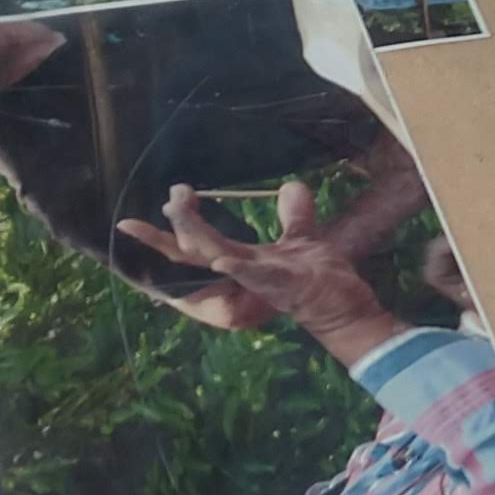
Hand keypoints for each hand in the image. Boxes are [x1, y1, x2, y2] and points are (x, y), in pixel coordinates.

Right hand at [118, 175, 431, 358]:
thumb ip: (293, 214)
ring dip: (195, 235)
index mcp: (242, 260)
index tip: (159, 201)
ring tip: (176, 210)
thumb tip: (289, 186)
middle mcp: (242, 272)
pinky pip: (254, 277)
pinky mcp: (284, 286)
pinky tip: (221, 260)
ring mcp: (260, 280)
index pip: (197, 243)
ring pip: (216, 258)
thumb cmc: (321, 279)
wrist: (347, 307)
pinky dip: (237, 268)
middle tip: (147, 211)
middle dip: (167, 232)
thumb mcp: (303, 239)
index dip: (174, 225)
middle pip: (192, 254)